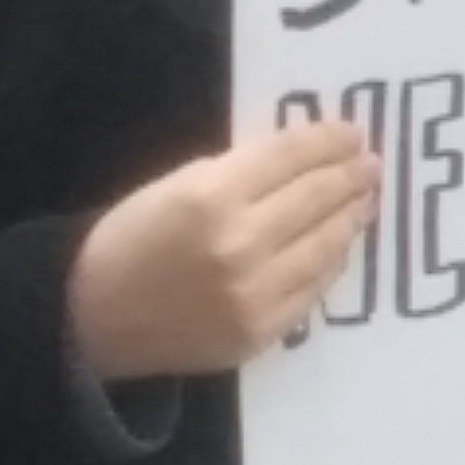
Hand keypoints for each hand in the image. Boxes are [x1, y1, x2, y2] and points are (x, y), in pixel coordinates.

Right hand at [70, 121, 378, 381]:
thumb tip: (303, 159)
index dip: (328, 142)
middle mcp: (241, 244)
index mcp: (211, 196)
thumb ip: (238, 172)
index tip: (355, 133)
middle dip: (349, 176)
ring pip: (325, 245)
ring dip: (351, 218)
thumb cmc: (129, 240)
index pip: (290, 158)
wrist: (93, 317)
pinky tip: (341, 245)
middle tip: (371, 163)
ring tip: (366, 199)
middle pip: (316, 199)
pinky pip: (314, 289)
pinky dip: (332, 262)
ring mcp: (257, 293)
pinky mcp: (263, 331)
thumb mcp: (174, 184)